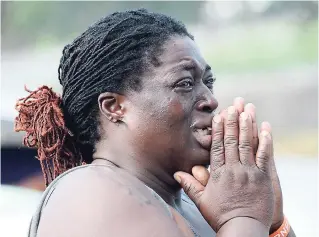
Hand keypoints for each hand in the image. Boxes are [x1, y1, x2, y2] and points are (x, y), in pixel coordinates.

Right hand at [174, 104, 274, 231]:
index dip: (218, 131)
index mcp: (218, 174)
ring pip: (247, 146)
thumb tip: (176, 173)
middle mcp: (233, 170)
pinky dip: (265, 143)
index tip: (218, 117)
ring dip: (247, 127)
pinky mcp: (262, 178)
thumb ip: (190, 185)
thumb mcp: (202, 201)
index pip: (217, 147)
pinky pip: (265, 157)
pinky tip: (266, 129)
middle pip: (231, 142)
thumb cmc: (221, 215)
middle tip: (232, 107)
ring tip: (246, 111)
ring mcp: (249, 173)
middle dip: (232, 123)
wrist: (243, 228)